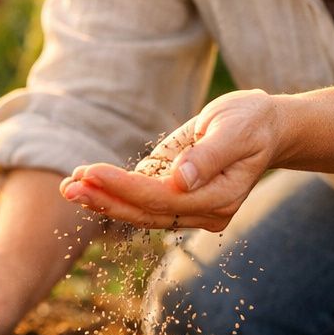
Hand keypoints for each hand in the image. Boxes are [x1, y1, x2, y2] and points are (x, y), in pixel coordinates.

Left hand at [59, 89, 283, 230]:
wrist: (265, 127)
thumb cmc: (252, 122)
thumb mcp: (235, 130)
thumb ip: (208, 156)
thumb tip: (179, 180)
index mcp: (220, 197)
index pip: (162, 198)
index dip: (124, 187)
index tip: (92, 172)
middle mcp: (206, 211)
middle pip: (146, 212)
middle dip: (105, 199)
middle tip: (68, 187)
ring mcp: (192, 209)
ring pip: (141, 212)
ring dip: (103, 201)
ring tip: (68, 187)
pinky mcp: (180, 199)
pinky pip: (143, 203)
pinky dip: (113, 196)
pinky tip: (86, 186)